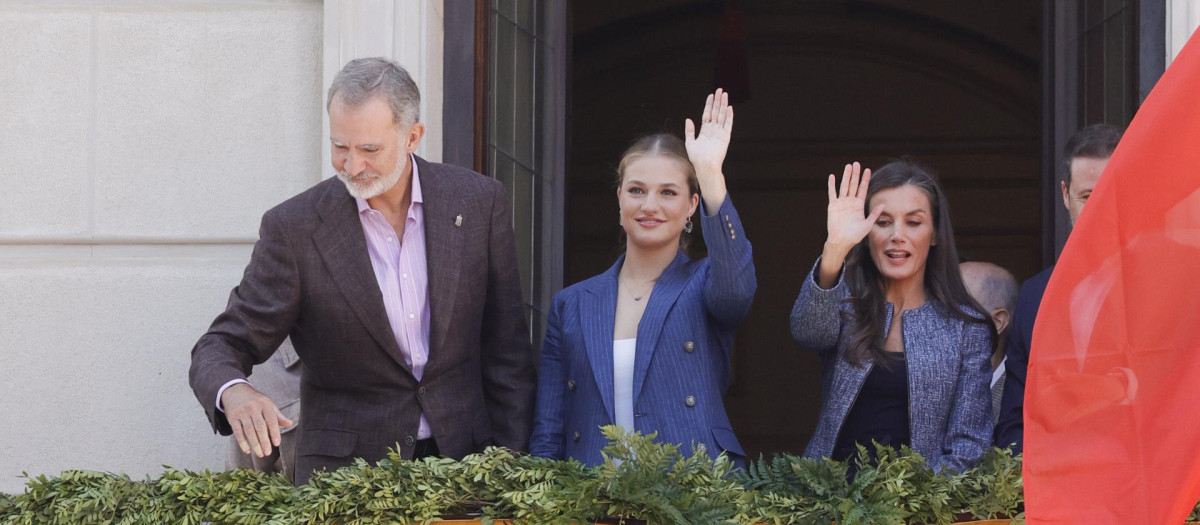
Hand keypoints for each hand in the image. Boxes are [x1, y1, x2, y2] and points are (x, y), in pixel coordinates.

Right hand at [221, 383, 293, 457]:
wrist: (236, 391)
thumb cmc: (256, 401)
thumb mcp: (268, 405)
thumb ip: (278, 416)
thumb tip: (290, 424)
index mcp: (265, 404)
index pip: (271, 420)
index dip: (275, 432)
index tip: (277, 443)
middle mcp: (253, 408)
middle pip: (260, 427)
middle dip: (264, 441)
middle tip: (268, 453)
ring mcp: (242, 412)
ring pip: (249, 431)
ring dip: (255, 444)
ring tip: (260, 454)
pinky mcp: (232, 417)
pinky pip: (237, 432)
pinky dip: (242, 442)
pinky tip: (247, 450)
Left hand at [685, 88, 732, 210]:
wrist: (704, 166)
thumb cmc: (696, 157)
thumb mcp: (690, 142)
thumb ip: (690, 131)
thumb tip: (688, 119)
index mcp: (705, 130)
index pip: (708, 114)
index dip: (709, 104)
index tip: (711, 95)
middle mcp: (713, 130)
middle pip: (716, 112)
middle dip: (718, 101)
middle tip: (720, 90)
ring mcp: (720, 133)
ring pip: (722, 116)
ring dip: (723, 105)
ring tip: (725, 95)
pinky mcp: (725, 137)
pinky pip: (728, 125)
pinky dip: (729, 116)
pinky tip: (729, 108)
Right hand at [825, 161, 883, 249]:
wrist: (842, 241)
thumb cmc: (855, 235)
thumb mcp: (867, 225)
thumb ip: (874, 214)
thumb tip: (883, 204)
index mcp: (858, 205)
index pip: (862, 189)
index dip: (865, 179)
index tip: (867, 170)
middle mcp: (850, 202)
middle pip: (853, 184)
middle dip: (855, 174)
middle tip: (857, 163)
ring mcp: (841, 203)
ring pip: (844, 186)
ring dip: (846, 176)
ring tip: (848, 166)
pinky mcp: (833, 206)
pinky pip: (832, 193)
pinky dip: (831, 185)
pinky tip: (832, 176)